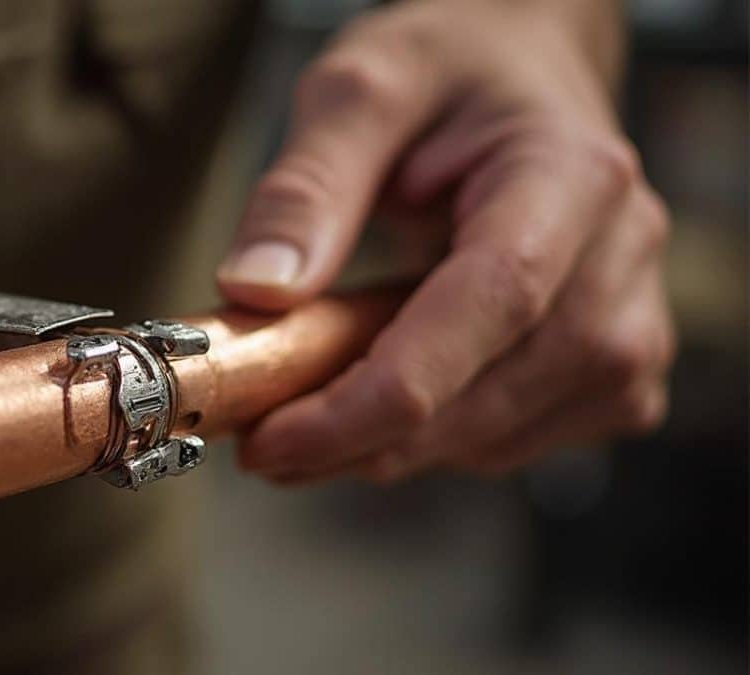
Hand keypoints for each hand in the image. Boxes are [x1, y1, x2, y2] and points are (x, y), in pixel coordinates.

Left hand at [217, 0, 673, 482]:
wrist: (518, 79)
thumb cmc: (446, 73)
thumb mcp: (358, 90)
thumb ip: (307, 187)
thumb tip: (257, 295)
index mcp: (571, 175)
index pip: (488, 306)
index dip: (377, 395)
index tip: (276, 438)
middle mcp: (622, 257)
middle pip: (491, 395)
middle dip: (359, 440)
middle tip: (260, 443)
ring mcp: (631, 325)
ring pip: (496, 439)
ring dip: (387, 449)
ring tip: (303, 418)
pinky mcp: (614, 373)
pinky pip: (513, 443)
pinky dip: (432, 442)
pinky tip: (377, 406)